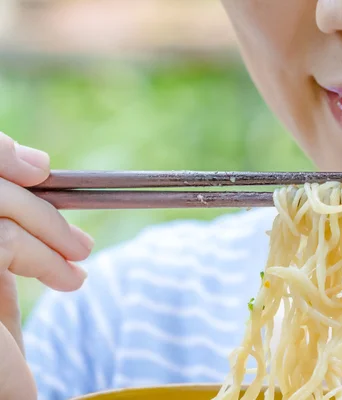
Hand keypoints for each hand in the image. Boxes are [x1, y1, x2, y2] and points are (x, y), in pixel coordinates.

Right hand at [0, 132, 93, 398]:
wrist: (0, 395)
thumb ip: (4, 220)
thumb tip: (34, 163)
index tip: (38, 169)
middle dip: (29, 196)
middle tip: (74, 227)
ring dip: (49, 227)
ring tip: (81, 256)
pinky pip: (2, 240)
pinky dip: (45, 256)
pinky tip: (70, 281)